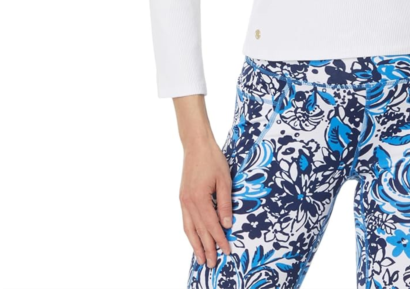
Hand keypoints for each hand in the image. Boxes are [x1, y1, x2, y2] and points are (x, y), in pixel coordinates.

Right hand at [179, 135, 233, 267]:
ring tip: (200, 259)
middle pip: (199, 231)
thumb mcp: (225, 180)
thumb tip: (227, 225)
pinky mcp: (182, 198)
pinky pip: (186, 220)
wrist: (196, 145)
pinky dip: (190, 233)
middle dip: (207, 248)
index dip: (220, 240)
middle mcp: (188, 203)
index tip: (227, 251)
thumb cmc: (213, 159)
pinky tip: (194, 239)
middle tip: (212, 265)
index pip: (212, 225)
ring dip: (195, 245)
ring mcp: (183, 201)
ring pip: (189, 229)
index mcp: (200, 199)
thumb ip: (225, 203)